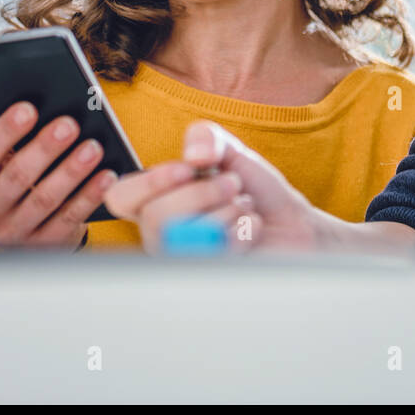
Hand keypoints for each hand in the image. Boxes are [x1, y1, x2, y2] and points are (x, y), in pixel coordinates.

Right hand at [0, 102, 116, 248]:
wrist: (27, 228)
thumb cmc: (17, 178)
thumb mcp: (6, 161)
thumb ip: (16, 141)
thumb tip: (50, 108)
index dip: (6, 130)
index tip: (29, 108)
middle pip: (16, 176)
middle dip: (45, 148)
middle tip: (70, 124)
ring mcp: (12, 232)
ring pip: (44, 199)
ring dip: (71, 171)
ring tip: (93, 148)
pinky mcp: (42, 245)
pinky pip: (68, 218)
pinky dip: (89, 196)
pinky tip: (106, 177)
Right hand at [104, 120, 320, 253]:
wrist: (293, 223)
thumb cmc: (254, 190)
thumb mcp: (229, 150)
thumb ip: (206, 138)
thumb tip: (194, 157)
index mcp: (156, 200)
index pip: (120, 197)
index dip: (149, 182)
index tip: (187, 168)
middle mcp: (162, 234)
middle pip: (155, 217)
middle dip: (203, 192)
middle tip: (232, 184)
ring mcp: (183, 259)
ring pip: (184, 237)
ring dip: (226, 211)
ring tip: (243, 207)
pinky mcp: (209, 277)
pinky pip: (214, 255)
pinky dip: (242, 232)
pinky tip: (251, 229)